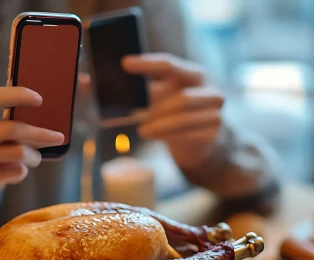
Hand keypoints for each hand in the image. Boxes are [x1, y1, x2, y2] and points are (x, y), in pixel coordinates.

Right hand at [0, 87, 63, 208]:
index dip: (18, 95)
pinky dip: (20, 172)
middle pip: (10, 130)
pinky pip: (8, 174)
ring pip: (14, 154)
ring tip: (36, 158)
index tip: (40, 99)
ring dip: (33, 156)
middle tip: (57, 137)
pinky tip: (19, 172)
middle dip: (40, 133)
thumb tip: (27, 117)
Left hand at [122, 53, 223, 169]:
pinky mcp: (214, 130)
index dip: (147, 63)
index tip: (124, 63)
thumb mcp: (158, 99)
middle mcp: (207, 88)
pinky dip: (167, 134)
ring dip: (160, 124)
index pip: (168, 65)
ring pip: (184, 116)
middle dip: (157, 105)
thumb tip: (100, 83)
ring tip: (142, 130)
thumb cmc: (174, 114)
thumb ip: (140, 91)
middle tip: (134, 112)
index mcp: (191, 74)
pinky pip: (189, 132)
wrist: (199, 141)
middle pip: (181, 95)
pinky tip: (152, 135)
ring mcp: (214, 110)